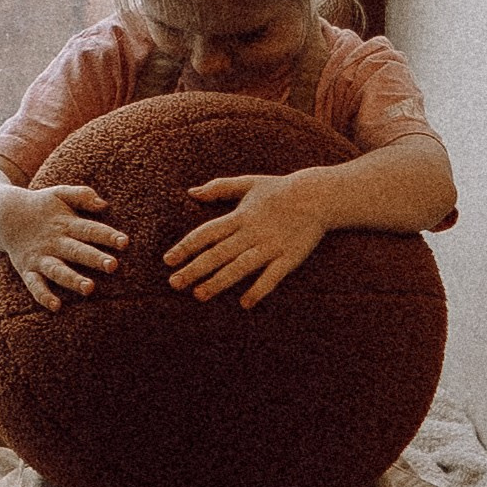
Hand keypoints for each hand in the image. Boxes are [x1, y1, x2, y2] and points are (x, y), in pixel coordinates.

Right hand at [0, 181, 125, 309]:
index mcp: (66, 223)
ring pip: (57, 270)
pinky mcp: (27, 269)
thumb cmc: (41, 206)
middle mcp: (54, 242)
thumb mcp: (60, 193)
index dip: (107, 235)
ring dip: (72, 279)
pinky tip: (56, 306)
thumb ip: (82, 195)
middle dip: (94, 258)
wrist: (4, 214)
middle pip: (76, 250)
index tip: (124, 242)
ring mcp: (40, 257)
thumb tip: (104, 204)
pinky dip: (43, 295)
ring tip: (89, 288)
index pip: (89, 229)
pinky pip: (34, 285)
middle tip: (113, 266)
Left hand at [164, 172, 329, 308]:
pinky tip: (245, 303)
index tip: (168, 260)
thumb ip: (219, 187)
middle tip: (174, 284)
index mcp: (240, 216)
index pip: (206, 233)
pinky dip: (258, 289)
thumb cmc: (280, 189)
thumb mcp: (248, 183)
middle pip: (218, 253)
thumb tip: (192, 192)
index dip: (186, 246)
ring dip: (219, 282)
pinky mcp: (289, 258)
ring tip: (199, 295)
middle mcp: (252, 232)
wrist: (318, 195)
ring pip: (240, 267)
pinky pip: (272, 276)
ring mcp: (271, 246)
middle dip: (194, 269)